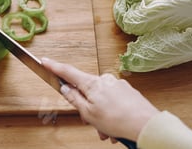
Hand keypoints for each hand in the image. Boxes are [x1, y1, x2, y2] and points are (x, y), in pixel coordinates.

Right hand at [42, 58, 158, 141]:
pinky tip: (116, 128)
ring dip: (101, 116)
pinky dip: (112, 115)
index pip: (68, 72)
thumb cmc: (118, 121)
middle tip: (90, 122)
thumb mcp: (89, 113)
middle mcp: (105, 80)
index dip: (54, 67)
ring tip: (107, 131)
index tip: (44, 61)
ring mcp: (118, 85)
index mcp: (92, 83)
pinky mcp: (128, 93)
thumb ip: (74, 99)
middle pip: (86, 91)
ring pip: (101, 100)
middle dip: (86, 108)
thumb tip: (65, 89)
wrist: (147, 126)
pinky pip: (114, 103)